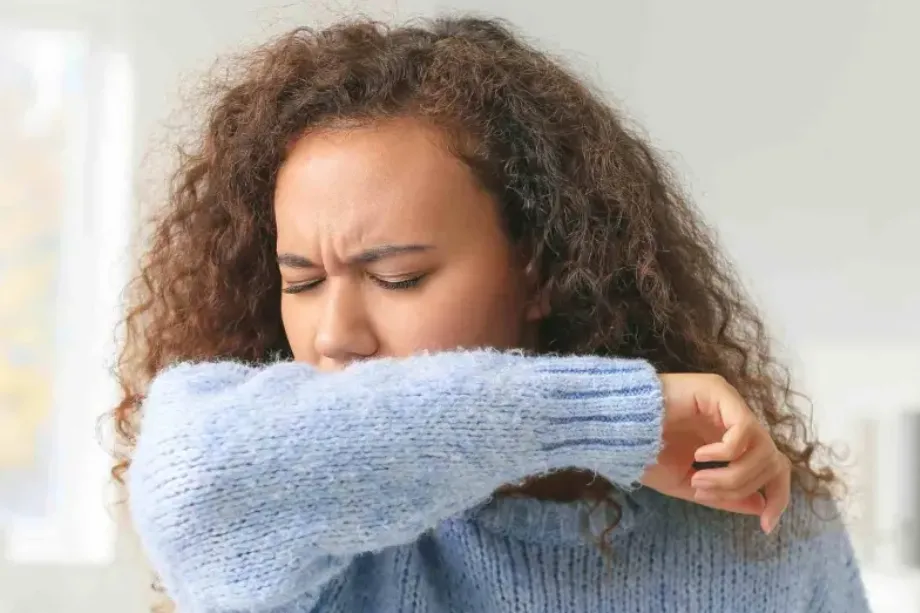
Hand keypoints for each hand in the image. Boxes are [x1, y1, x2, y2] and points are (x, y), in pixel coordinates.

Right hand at [640, 373, 789, 533]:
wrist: (614, 426)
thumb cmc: (644, 452)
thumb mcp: (688, 483)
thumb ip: (724, 496)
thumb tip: (760, 506)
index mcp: (729, 439)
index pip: (772, 466)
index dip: (777, 497)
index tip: (765, 525)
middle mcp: (735, 419)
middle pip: (771, 461)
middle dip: (742, 487)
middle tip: (704, 493)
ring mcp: (729, 403)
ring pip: (762, 448)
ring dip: (733, 475)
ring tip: (698, 479)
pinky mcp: (719, 391)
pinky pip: (744, 429)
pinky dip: (727, 452)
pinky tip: (699, 456)